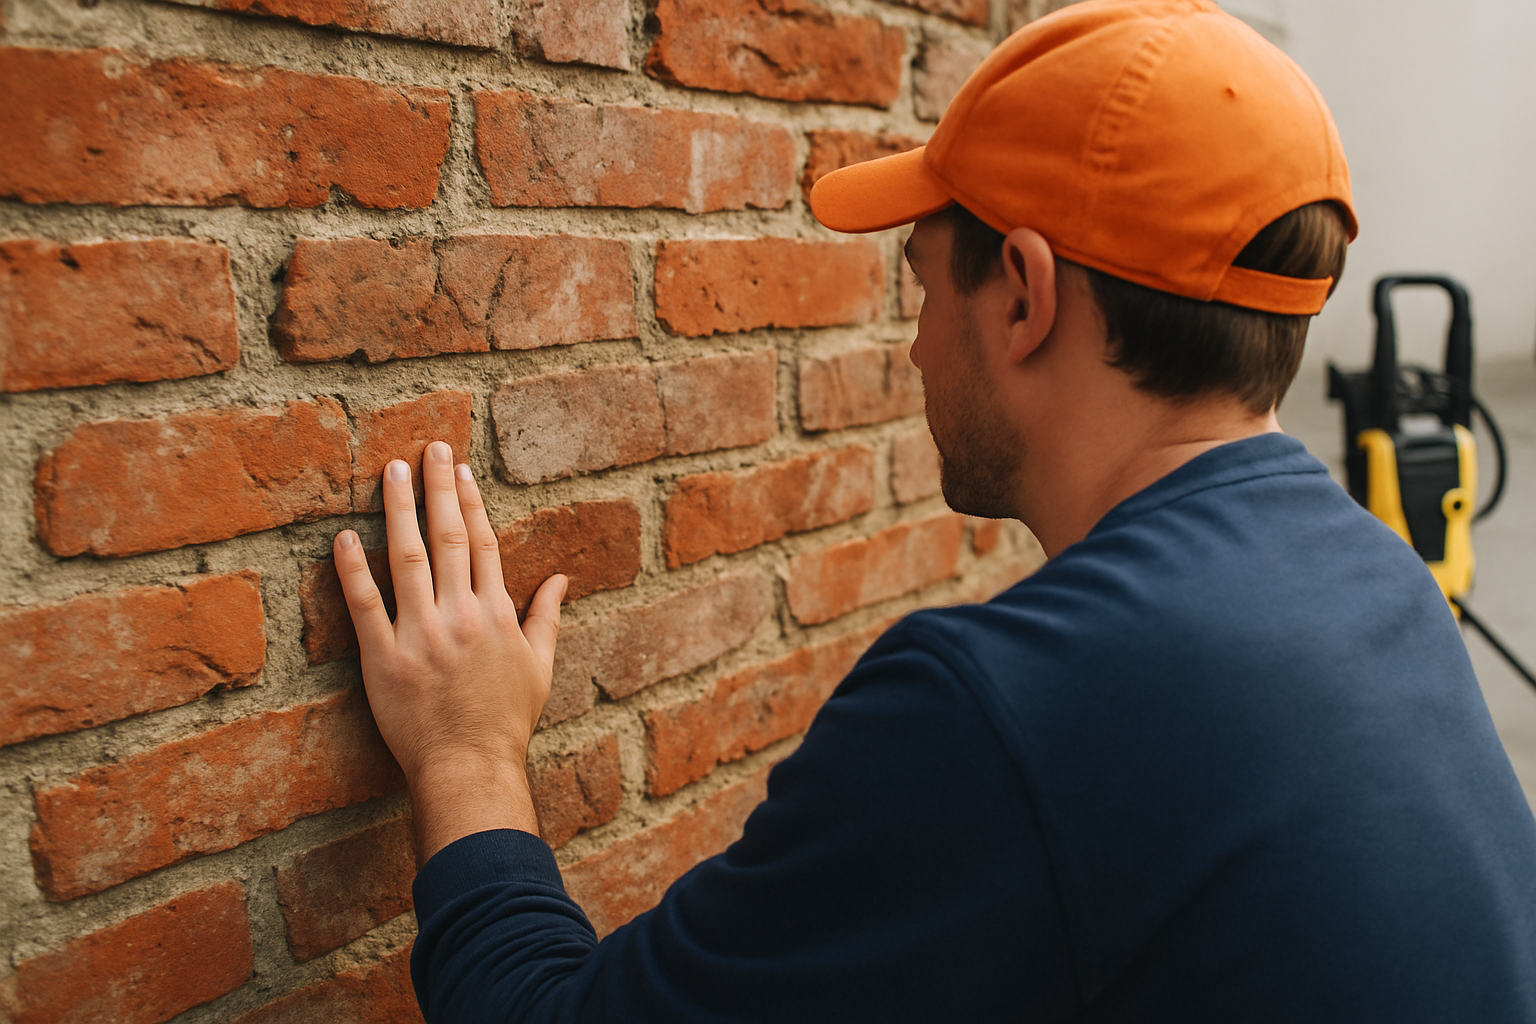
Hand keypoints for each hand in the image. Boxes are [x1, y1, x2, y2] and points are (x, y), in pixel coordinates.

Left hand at [333, 440, 567, 863]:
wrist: (471, 767)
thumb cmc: (506, 721)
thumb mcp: (540, 667)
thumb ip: (547, 618)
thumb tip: (563, 580)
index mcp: (496, 613)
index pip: (483, 542)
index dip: (469, 502)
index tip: (458, 470)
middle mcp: (461, 614)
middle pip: (448, 537)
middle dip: (437, 488)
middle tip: (428, 447)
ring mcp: (422, 634)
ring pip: (408, 558)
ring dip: (400, 511)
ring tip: (392, 472)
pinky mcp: (385, 658)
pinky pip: (366, 606)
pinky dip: (354, 570)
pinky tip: (345, 537)